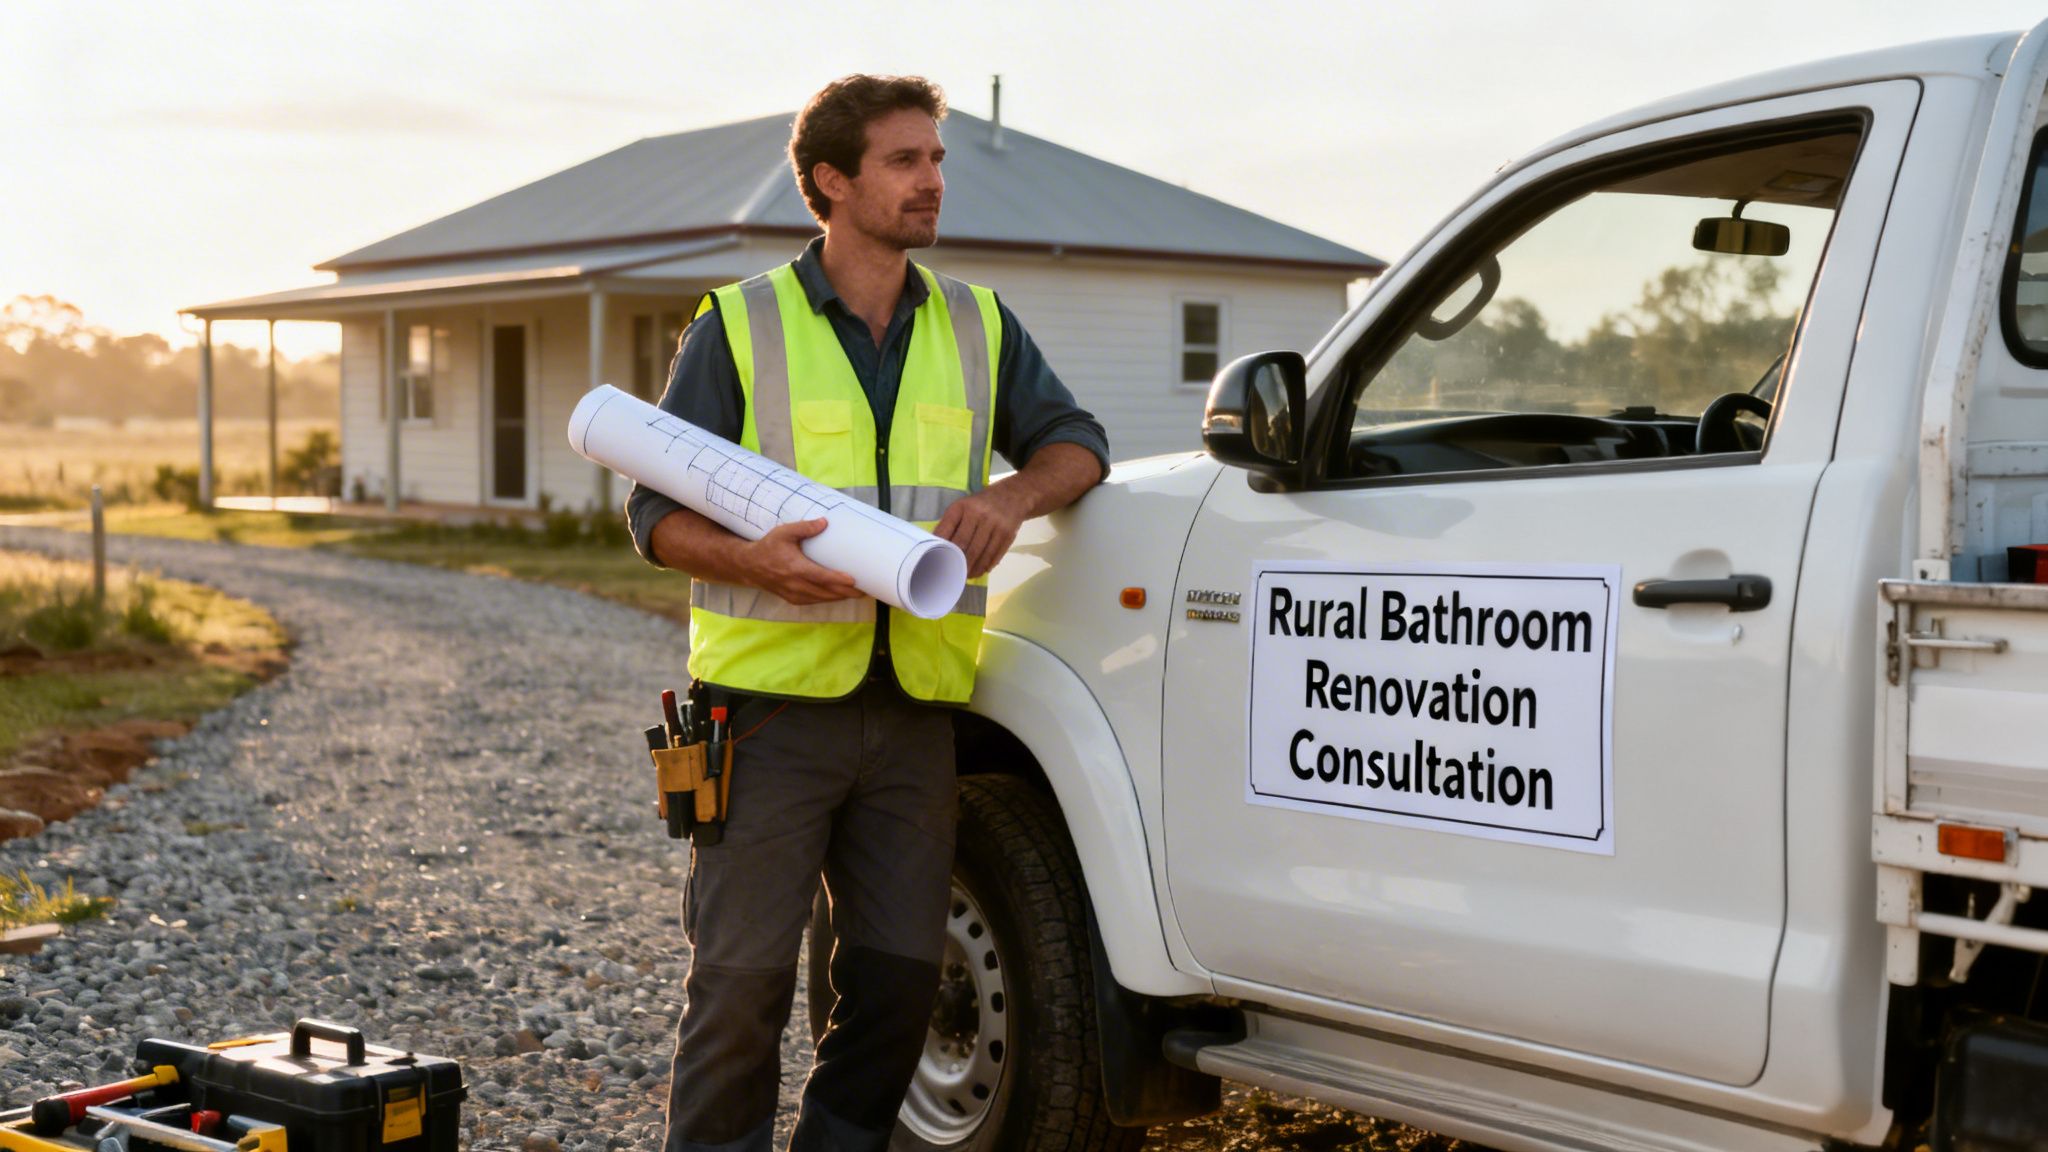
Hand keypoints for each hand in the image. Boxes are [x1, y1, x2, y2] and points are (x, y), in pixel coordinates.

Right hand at [744, 519, 860, 603]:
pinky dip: (829, 599)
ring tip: (858, 593)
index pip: (822, 577)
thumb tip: (825, 522)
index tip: (854, 581)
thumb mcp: (784, 532)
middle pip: (827, 592)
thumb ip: (805, 527)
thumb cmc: (769, 547)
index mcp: (795, 568)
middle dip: (847, 592)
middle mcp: (796, 585)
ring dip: (840, 597)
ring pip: (823, 599)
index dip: (839, 581)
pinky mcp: (793, 599)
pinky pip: (815, 601)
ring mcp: (795, 594)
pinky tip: (839, 595)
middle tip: (866, 589)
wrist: (749, 566)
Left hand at [934, 489, 1026, 578]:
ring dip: (973, 568)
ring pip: (981, 554)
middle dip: (958, 563)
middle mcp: (979, 514)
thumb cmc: (981, 504)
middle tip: (954, 574)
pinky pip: (995, 555)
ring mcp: (995, 525)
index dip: (941, 548)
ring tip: (967, 576)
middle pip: (965, 546)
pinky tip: (981, 570)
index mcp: (962, 507)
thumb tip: (936, 546)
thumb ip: (950, 524)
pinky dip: (987, 565)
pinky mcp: (1008, 534)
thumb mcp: (962, 506)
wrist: (1013, 495)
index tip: (937, 561)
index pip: (947, 531)